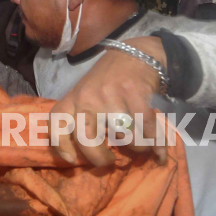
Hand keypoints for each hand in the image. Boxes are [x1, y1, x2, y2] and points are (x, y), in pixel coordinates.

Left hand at [49, 37, 166, 167]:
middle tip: (111, 161)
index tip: (72, 161)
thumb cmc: (107, 81)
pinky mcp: (134, 94)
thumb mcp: (85, 94)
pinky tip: (158, 153)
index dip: (61, 145)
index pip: (57, 122)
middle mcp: (87, 98)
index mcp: (73, 99)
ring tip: (139, 145)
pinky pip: (146, 130)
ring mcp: (110, 96)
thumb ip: (80, 117)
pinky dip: (155, 145)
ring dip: (136, 148)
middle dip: (100, 159)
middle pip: (87, 139)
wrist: (134, 54)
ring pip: (124, 138)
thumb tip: (82, 155)